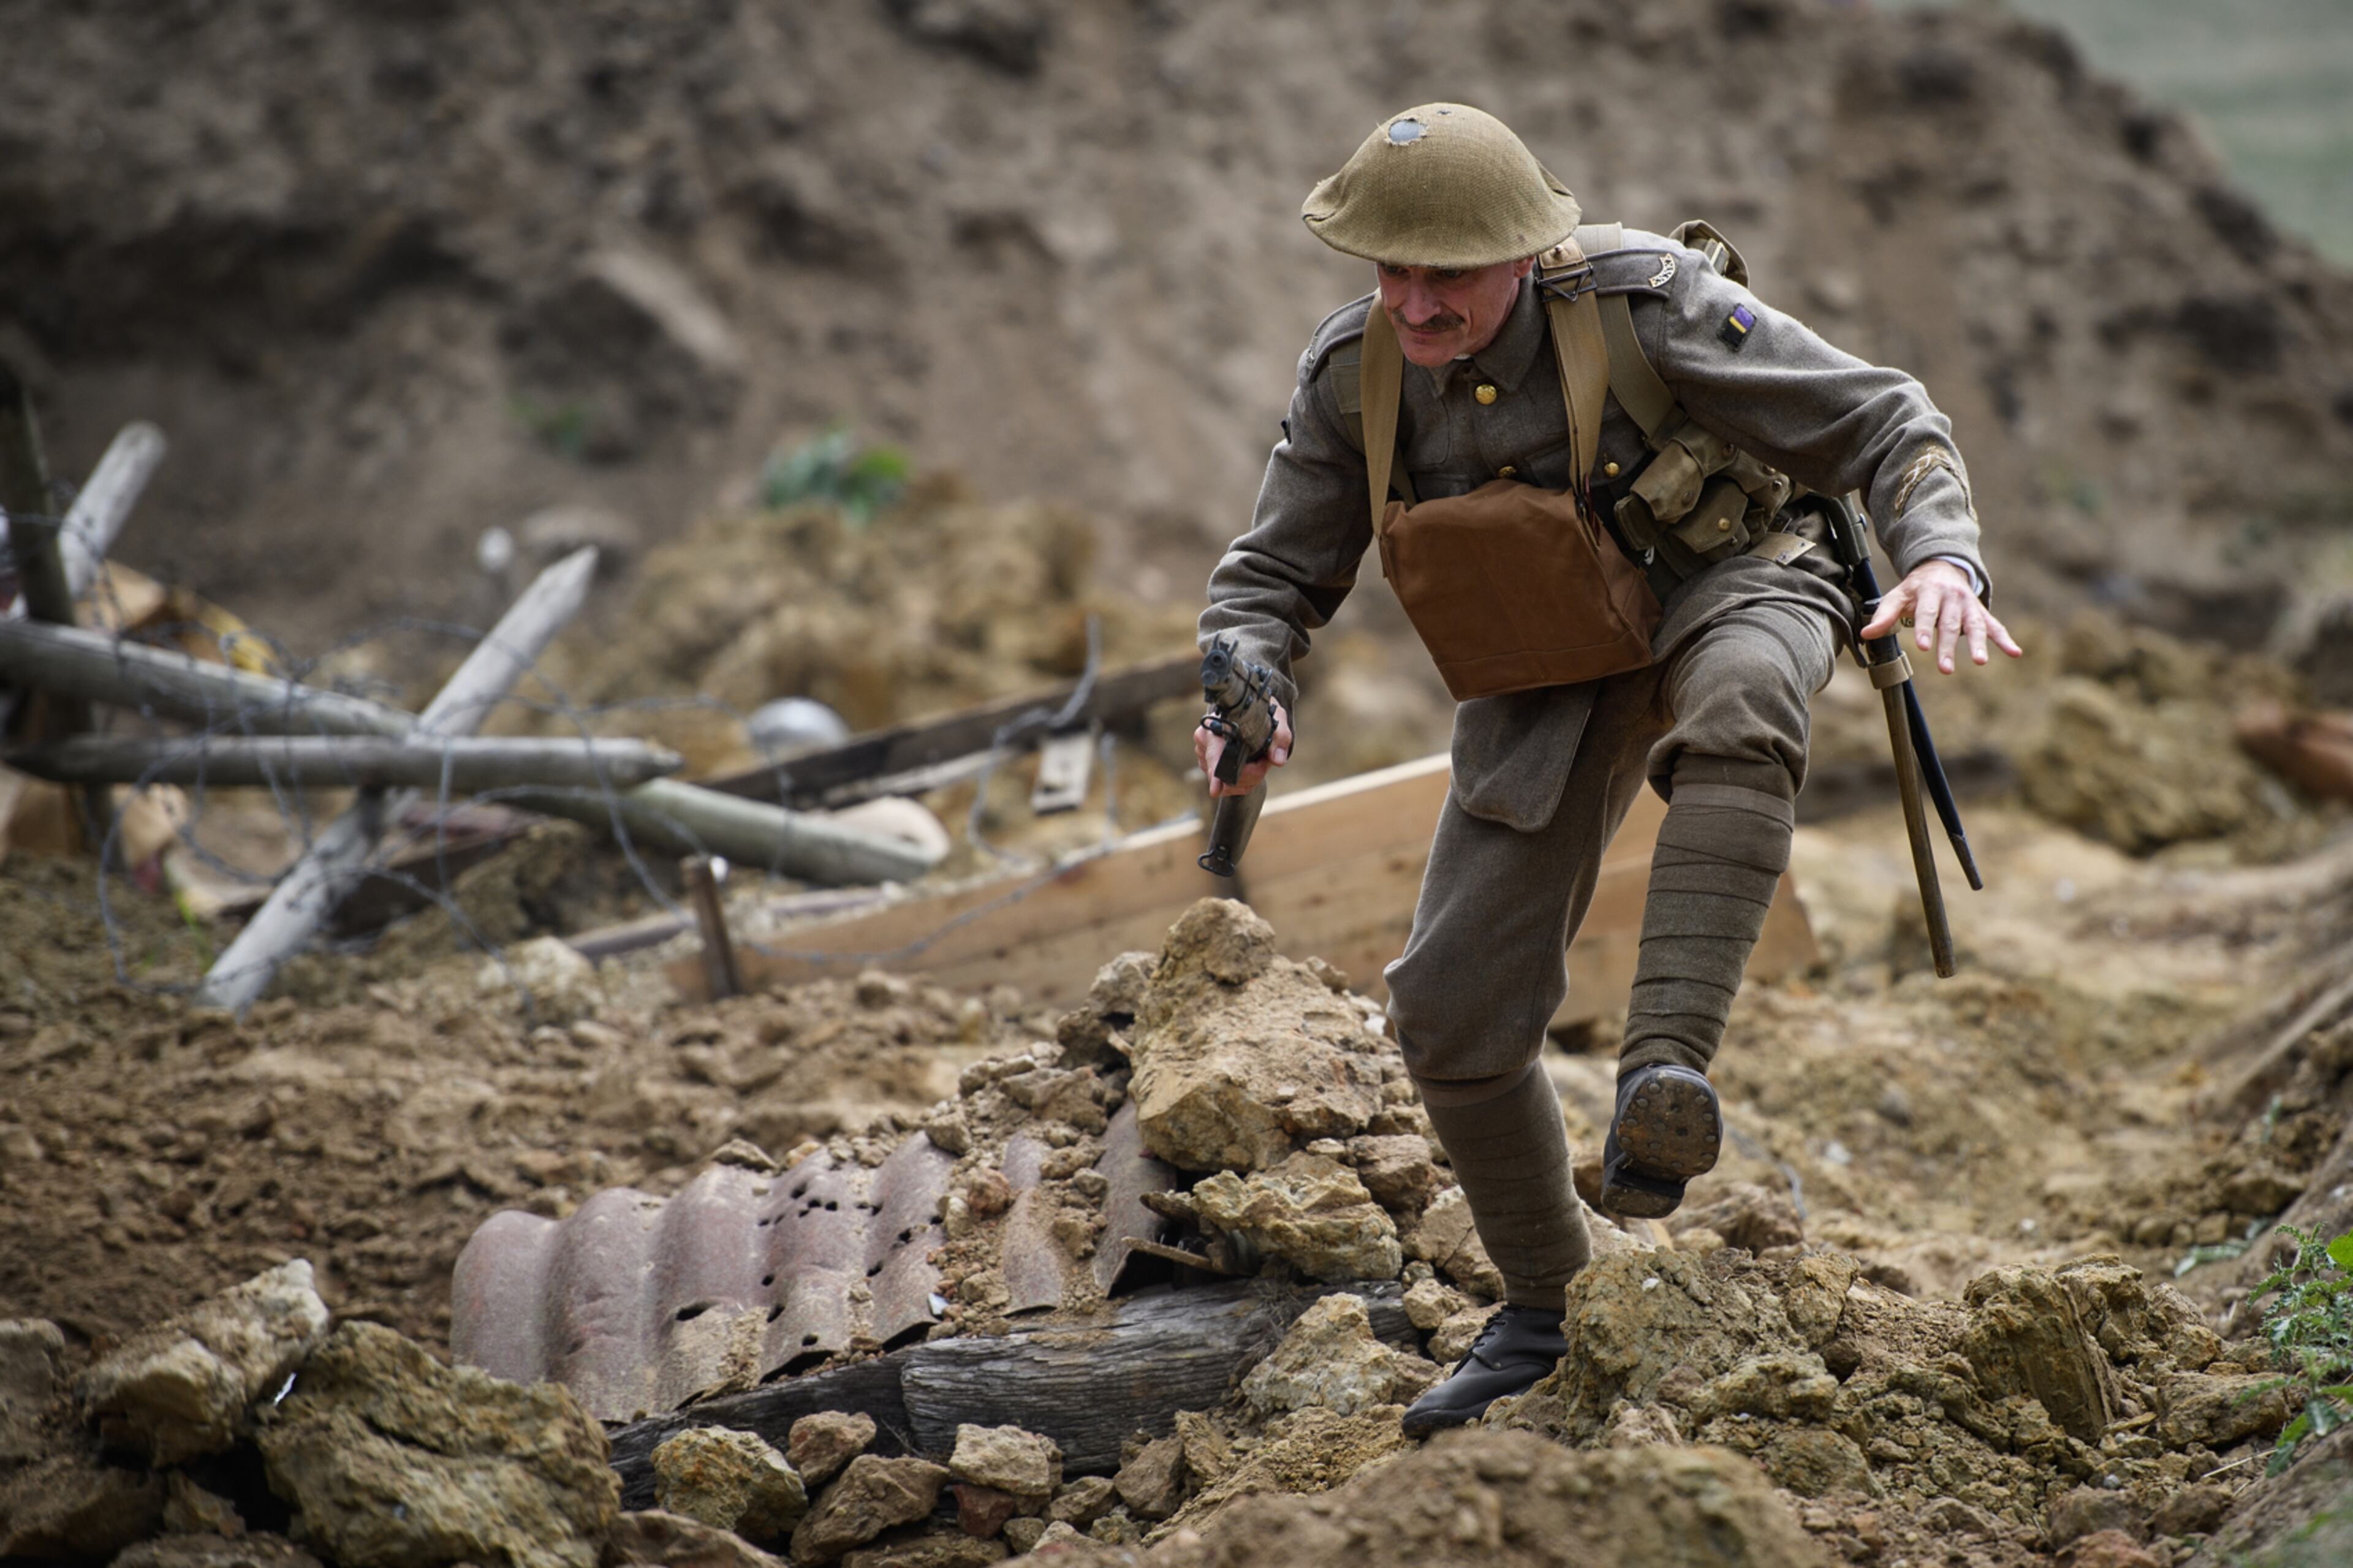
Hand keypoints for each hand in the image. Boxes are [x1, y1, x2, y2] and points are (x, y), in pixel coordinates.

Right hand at [1194, 704, 1291, 797]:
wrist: (1251, 713)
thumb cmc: (1261, 713)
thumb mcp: (1275, 717)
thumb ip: (1280, 735)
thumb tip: (1277, 759)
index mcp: (1216, 726)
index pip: (1214, 753)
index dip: (1216, 771)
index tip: (1215, 789)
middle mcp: (1205, 743)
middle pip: (1225, 774)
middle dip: (1251, 774)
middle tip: (1265, 760)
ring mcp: (1205, 758)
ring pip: (1227, 784)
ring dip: (1249, 779)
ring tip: (1259, 761)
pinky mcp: (1209, 769)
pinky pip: (1227, 787)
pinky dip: (1244, 783)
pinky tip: (1252, 769)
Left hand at [1858, 561, 2022, 674]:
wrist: (1942, 567)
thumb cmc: (1916, 588)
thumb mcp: (1897, 596)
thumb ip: (1883, 615)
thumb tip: (1866, 634)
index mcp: (1931, 592)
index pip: (1927, 612)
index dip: (1924, 629)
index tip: (1921, 646)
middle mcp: (1953, 598)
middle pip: (1950, 625)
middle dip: (1948, 646)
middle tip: (1945, 669)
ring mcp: (1969, 605)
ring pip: (1975, 626)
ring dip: (1978, 644)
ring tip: (1980, 662)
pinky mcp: (1981, 613)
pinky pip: (1995, 626)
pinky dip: (2005, 640)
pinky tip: (2016, 653)